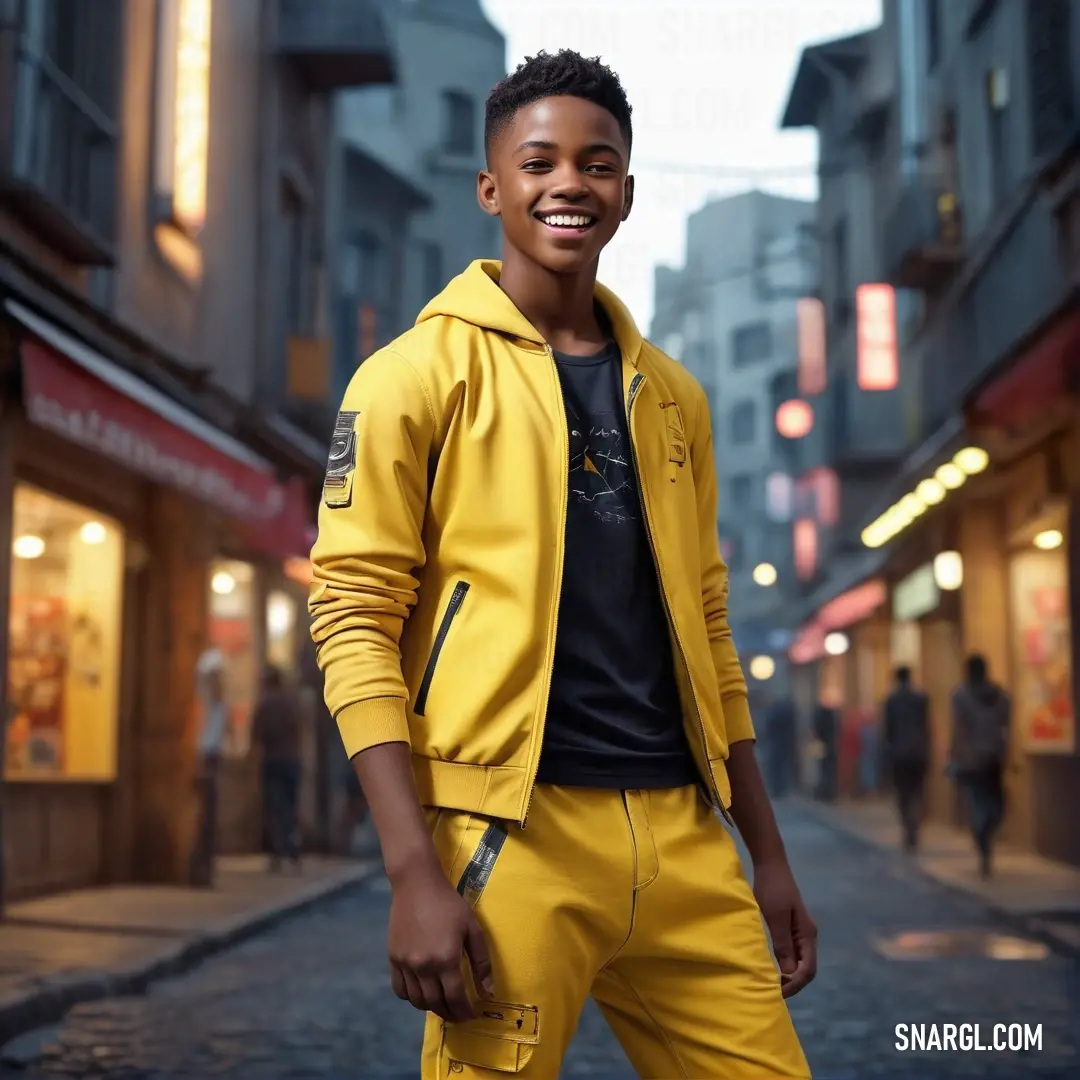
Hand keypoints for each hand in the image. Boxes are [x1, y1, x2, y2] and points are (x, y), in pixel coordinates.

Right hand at [387, 859, 494, 1021]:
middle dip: (450, 1013)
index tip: (471, 1015)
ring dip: (431, 1007)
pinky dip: (411, 997)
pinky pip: (400, 990)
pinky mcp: (393, 959)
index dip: (464, 1010)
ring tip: (442, 1005)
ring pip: (417, 1000)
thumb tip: (488, 992)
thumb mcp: (472, 928)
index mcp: (446, 959)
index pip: (455, 997)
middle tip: (458, 1014)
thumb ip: (481, 962)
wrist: (417, 885)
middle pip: (436, 1002)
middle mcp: (424, 967)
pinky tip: (422, 993)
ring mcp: (406, 964)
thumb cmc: (449, 903)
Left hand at [753, 859, 817, 997]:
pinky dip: (784, 964)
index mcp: (808, 934)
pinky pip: (791, 953)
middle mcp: (808, 936)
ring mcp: (799, 932)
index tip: (777, 992)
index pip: (808, 970)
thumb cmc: (772, 888)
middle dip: (792, 983)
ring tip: (771, 985)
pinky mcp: (790, 927)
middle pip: (805, 969)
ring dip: (788, 975)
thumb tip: (788, 973)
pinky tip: (771, 968)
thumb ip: (782, 944)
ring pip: (798, 962)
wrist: (770, 864)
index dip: (795, 984)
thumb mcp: (775, 917)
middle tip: (772, 992)